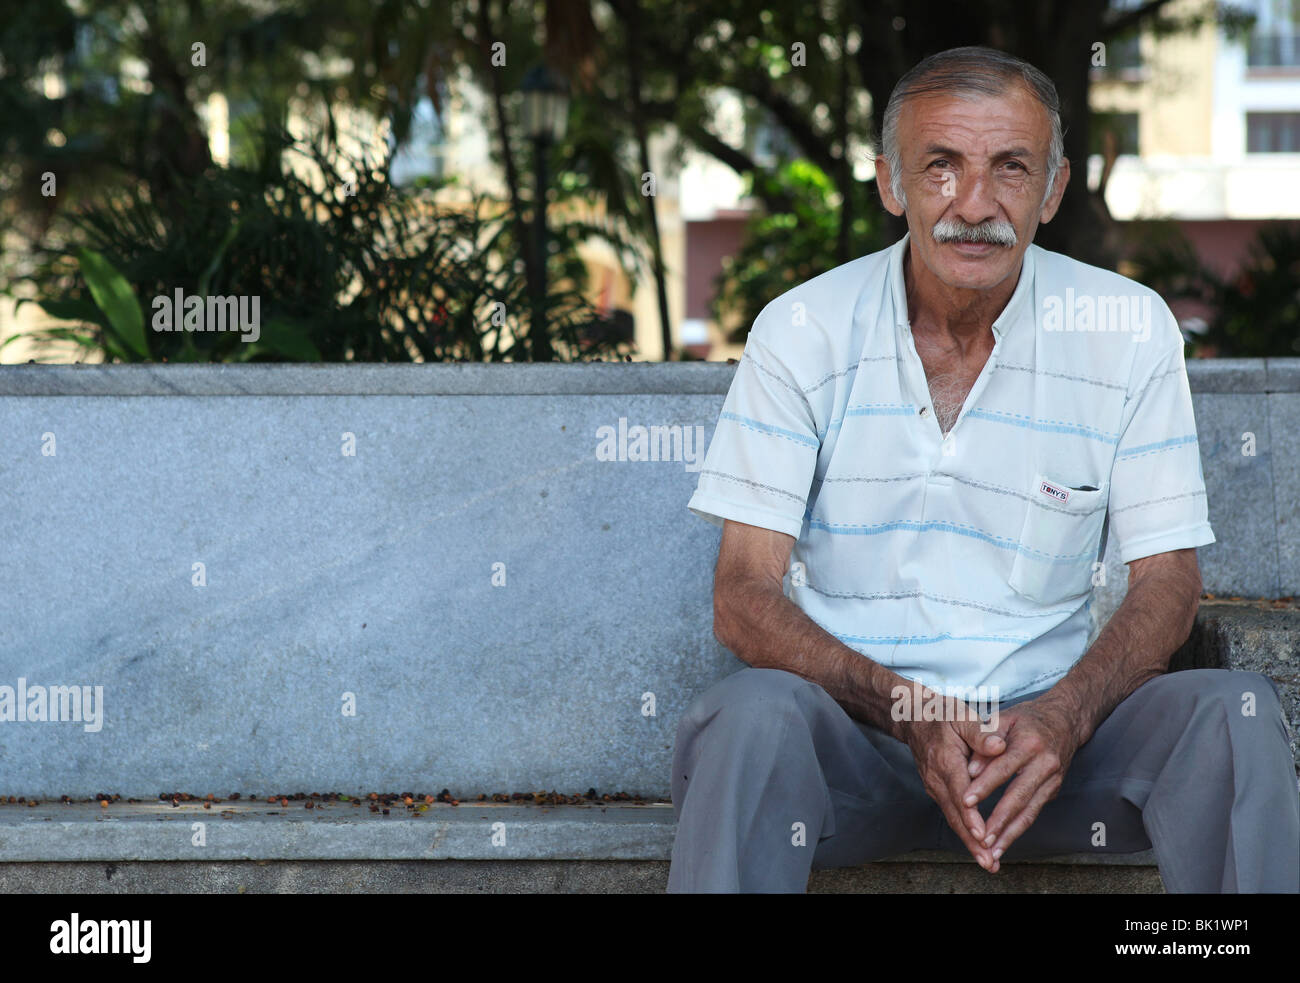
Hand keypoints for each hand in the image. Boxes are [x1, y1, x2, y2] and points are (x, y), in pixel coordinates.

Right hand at [902, 710, 1007, 870]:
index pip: (960, 791)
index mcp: (945, 759)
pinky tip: (978, 846)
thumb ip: (981, 733)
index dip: (971, 815)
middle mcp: (936, 778)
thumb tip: (999, 747)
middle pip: (954, 814)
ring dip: (969, 842)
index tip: (983, 834)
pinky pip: (951, 813)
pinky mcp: (936, 790)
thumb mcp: (962, 716)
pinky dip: (964, 831)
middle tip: (988, 861)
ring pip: (952, 818)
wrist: (915, 718)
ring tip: (987, 862)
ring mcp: (934, 786)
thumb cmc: (943, 715)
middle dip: (972, 840)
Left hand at [960, 697, 1081, 869]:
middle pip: (1019, 796)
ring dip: (1009, 834)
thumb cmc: (1026, 719)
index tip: (965, 801)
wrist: (1064, 721)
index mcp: (1030, 743)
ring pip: (1029, 811)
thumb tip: (970, 769)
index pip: (1003, 768)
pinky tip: (1003, 843)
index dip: (984, 786)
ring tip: (991, 851)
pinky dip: (1018, 830)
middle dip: (998, 819)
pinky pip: (1033, 813)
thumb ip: (985, 740)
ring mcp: (1052, 780)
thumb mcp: (1004, 719)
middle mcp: (1045, 764)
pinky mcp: (1054, 790)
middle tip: (979, 837)